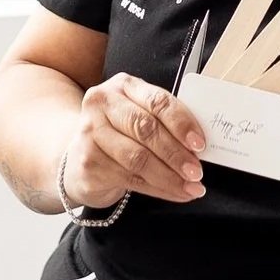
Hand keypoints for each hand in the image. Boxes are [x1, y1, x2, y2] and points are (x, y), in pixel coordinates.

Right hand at [62, 74, 207, 209]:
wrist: (79, 155)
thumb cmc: (119, 133)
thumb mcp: (138, 115)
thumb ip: (164, 122)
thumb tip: (199, 146)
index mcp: (123, 86)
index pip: (157, 101)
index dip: (182, 123)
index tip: (200, 144)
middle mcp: (102, 105)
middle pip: (146, 129)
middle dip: (176, 154)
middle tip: (197, 171)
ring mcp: (90, 134)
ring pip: (138, 158)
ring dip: (170, 176)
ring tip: (191, 187)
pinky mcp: (88, 163)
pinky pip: (131, 179)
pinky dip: (159, 189)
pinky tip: (175, 193)